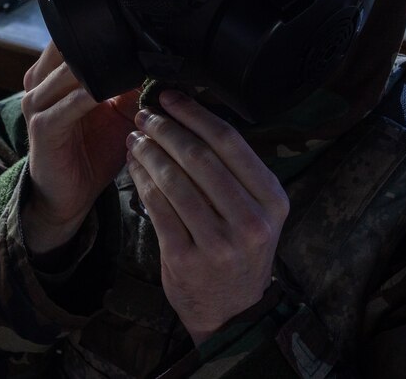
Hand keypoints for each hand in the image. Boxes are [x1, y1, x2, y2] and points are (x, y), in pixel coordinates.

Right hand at [20, 42, 139, 256]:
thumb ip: (131, 86)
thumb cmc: (91, 152)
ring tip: (132, 70)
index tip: (138, 37)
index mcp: (53, 74)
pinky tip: (115, 97)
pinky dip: (93, 97)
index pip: (74, 37)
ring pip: (69, 71)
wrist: (68, 195)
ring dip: (102, 70)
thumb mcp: (118, 113)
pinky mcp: (42, 127)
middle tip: (139, 50)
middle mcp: (39, 82)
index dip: (104, 35)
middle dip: (103, 49)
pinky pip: (70, 104)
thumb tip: (160, 61)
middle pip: (68, 47)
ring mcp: (36, 104)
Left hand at [126, 90, 288, 345]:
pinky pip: (156, 206)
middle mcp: (250, 221)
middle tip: (144, 114)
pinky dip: (140, 178)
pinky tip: (132, 164)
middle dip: (165, 129)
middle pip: (198, 157)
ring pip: (173, 180)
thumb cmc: (239, 247)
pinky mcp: (186, 258)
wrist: (231, 309)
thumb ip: (232, 170)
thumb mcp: (254, 210)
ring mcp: (218, 242)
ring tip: (135, 136)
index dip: (195, 114)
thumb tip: (190, 114)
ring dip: (148, 152)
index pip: (229, 142)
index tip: (170, 96)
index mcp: (272, 200)